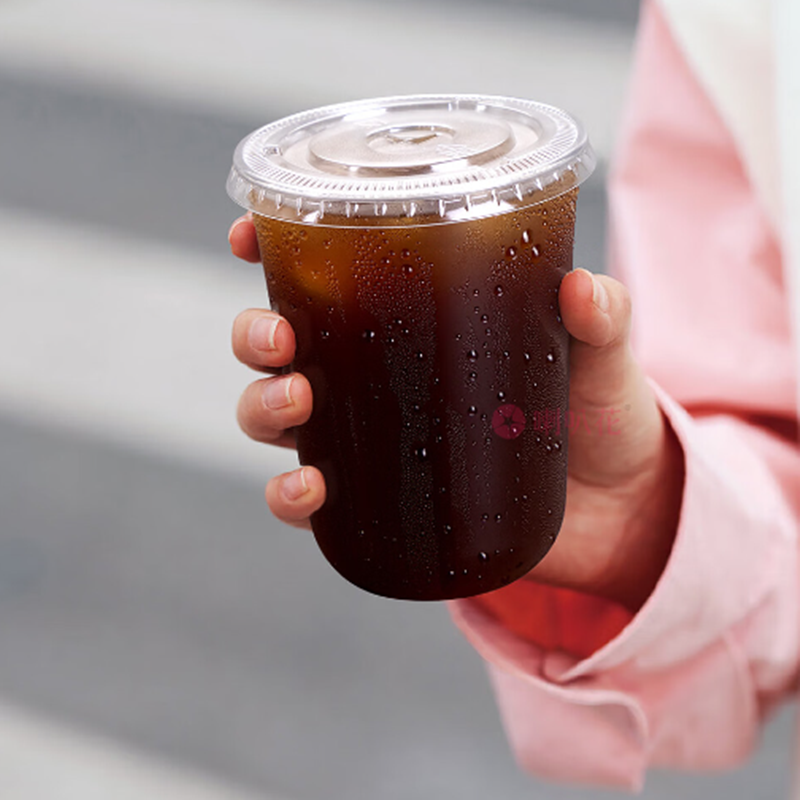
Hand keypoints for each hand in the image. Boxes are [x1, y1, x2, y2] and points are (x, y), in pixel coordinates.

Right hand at [229, 215, 683, 608]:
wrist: (617, 507)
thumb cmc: (598, 412)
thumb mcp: (603, 353)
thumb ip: (601, 316)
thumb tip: (579, 288)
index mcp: (414, 320)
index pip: (327, 274)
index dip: (272, 248)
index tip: (247, 235)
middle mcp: (377, 375)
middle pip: (280, 346)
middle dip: (255, 335)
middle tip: (281, 340)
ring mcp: (373, 437)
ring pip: (277, 415)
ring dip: (261, 406)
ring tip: (297, 405)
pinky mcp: (380, 498)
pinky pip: (310, 498)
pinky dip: (290, 495)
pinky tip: (308, 491)